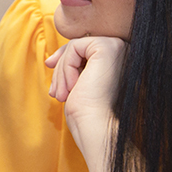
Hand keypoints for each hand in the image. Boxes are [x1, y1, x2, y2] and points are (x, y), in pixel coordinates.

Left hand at [45, 36, 125, 163]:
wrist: (96, 125)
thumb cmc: (87, 112)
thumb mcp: (78, 85)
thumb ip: (72, 69)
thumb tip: (51, 59)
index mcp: (119, 59)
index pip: (85, 49)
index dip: (65, 58)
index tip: (49, 67)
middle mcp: (122, 49)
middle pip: (79, 46)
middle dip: (61, 65)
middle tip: (54, 90)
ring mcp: (116, 46)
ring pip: (74, 47)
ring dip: (61, 72)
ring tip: (61, 94)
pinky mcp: (107, 47)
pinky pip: (74, 47)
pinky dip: (66, 67)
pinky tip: (72, 87)